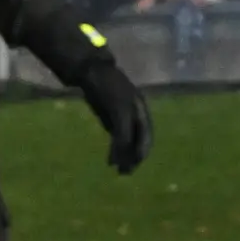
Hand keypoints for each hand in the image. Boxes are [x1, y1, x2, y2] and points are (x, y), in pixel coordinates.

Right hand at [76, 53, 153, 173]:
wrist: (92, 69)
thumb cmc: (101, 86)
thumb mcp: (112, 107)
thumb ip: (117, 121)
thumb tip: (119, 142)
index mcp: (140, 106)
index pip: (147, 131)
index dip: (143, 147)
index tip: (136, 162)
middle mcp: (139, 107)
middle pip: (145, 136)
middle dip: (138, 155)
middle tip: (129, 171)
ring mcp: (131, 108)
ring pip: (132, 138)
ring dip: (126, 156)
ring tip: (121, 171)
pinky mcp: (120, 110)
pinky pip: (121, 135)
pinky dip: (117, 150)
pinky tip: (111, 160)